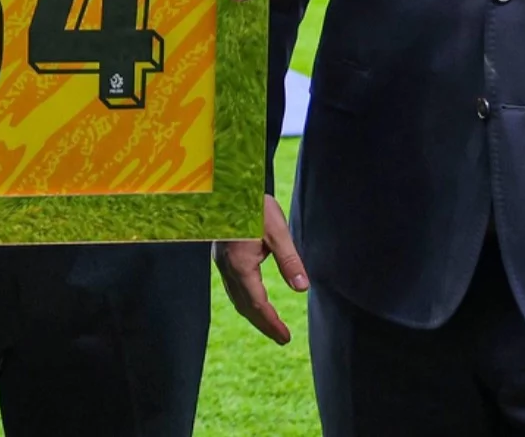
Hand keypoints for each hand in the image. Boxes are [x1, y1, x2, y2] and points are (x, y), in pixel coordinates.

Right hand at [215, 194, 307, 344]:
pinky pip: (234, 287)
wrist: (228, 186)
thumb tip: (302, 287)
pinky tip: (254, 300)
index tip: (286, 337)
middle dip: (263, 324)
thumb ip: (289, 259)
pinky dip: (246, 300)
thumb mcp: (277, 231)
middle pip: (245, 306)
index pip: (257, 304)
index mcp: (240, 265)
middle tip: (282, 338)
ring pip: (237, 297)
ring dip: (255, 314)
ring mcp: (223, 263)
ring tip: (271, 325)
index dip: (271, 323)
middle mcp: (228, 268)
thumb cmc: (253, 206)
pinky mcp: (223, 256)